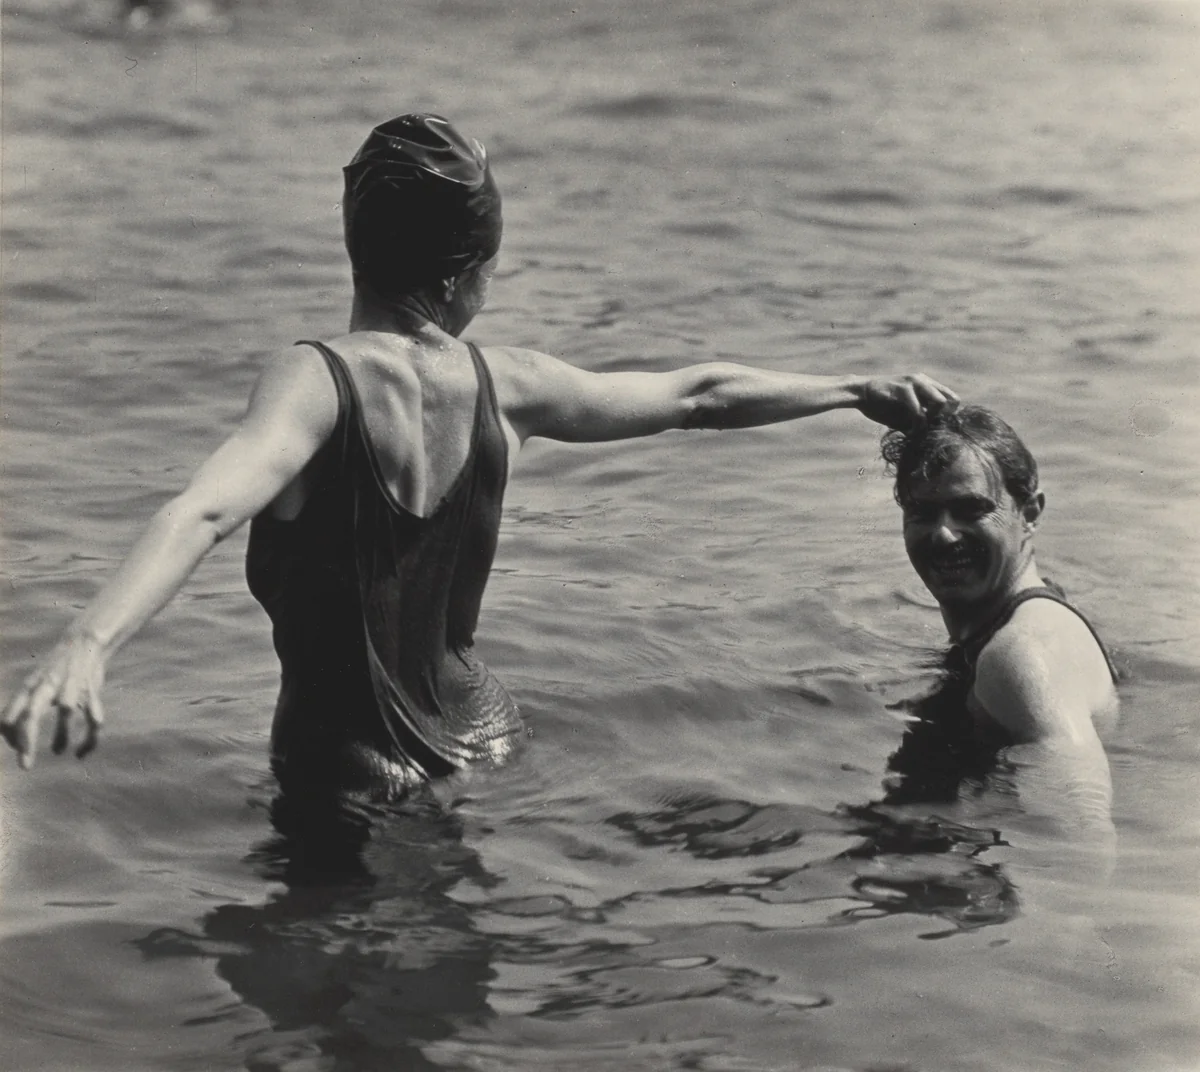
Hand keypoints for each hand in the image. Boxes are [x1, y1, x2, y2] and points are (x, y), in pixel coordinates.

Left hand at [2, 630, 106, 769]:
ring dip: (61, 737)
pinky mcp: (92, 692)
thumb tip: (6, 736)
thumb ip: (20, 706)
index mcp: (30, 687)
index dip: (9, 737)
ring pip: (66, 713)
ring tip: (57, 751)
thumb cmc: (53, 670)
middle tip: (25, 766)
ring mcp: (71, 687)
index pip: (10, 715)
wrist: (83, 643)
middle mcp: (48, 686)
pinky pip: (93, 719)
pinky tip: (82, 752)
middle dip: (27, 741)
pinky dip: (89, 740)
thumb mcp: (32, 683)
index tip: (18, 750)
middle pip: (31, 714)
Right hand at [856, 373, 957, 429]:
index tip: (933, 427)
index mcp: (926, 384)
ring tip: (919, 429)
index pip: (953, 399)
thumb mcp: (904, 414)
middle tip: (928, 428)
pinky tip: (909, 431)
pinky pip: (919, 411)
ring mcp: (915, 383)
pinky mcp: (903, 389)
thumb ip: (919, 421)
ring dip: (932, 420)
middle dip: (943, 418)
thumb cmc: (880, 405)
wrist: (859, 393)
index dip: (947, 416)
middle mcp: (924, 381)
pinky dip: (917, 425)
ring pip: (940, 403)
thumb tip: (932, 438)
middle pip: (952, 401)